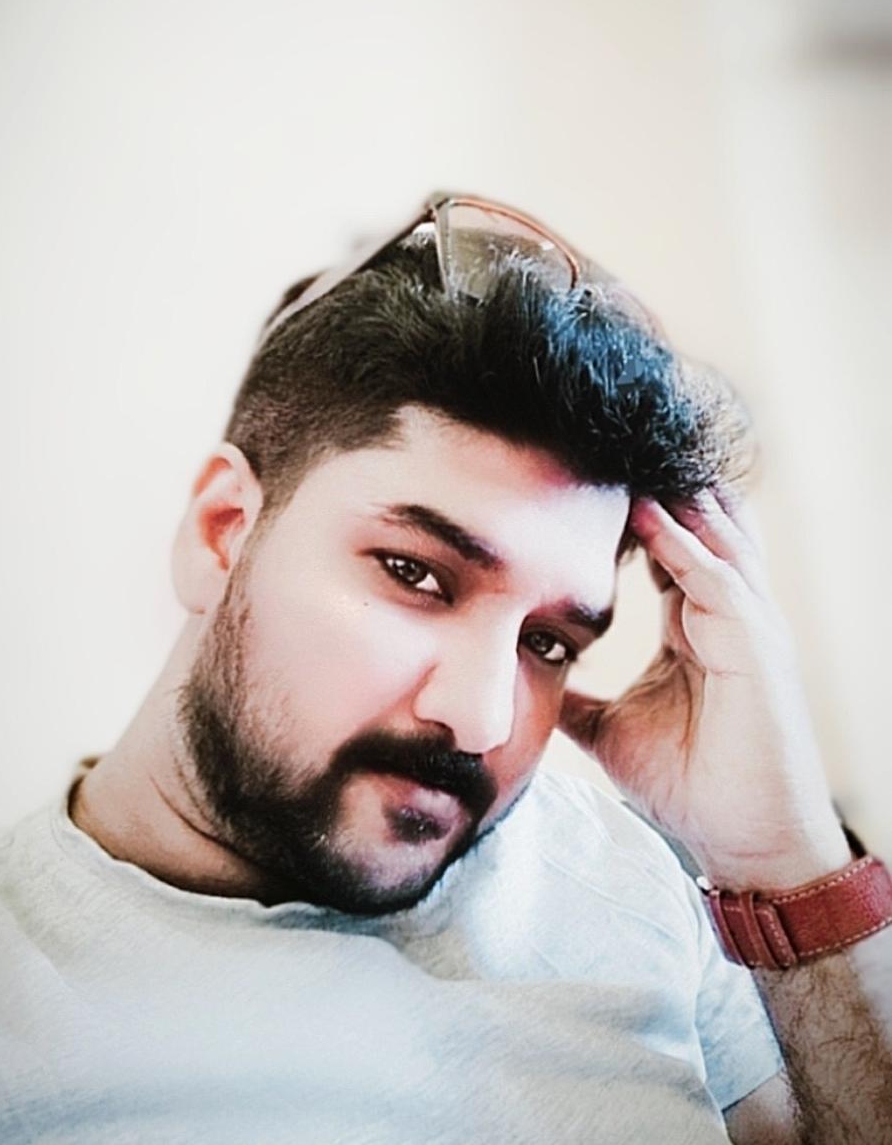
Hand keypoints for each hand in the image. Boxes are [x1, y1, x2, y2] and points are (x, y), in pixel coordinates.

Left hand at [557, 488, 851, 889]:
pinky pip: (717, 578)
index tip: (577, 481)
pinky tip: (647, 511)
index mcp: (696, 625)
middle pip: (695, 526)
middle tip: (600, 442)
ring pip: (711, 537)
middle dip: (654, 484)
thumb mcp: (611, 729)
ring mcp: (747, 624)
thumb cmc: (690, 784)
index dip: (628, 514)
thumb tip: (527, 686)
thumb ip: (578, 698)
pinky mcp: (757, 645)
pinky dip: (683, 542)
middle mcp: (726, 613)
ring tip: (621, 452)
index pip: (665, 548)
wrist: (744, 841)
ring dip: (668, 495)